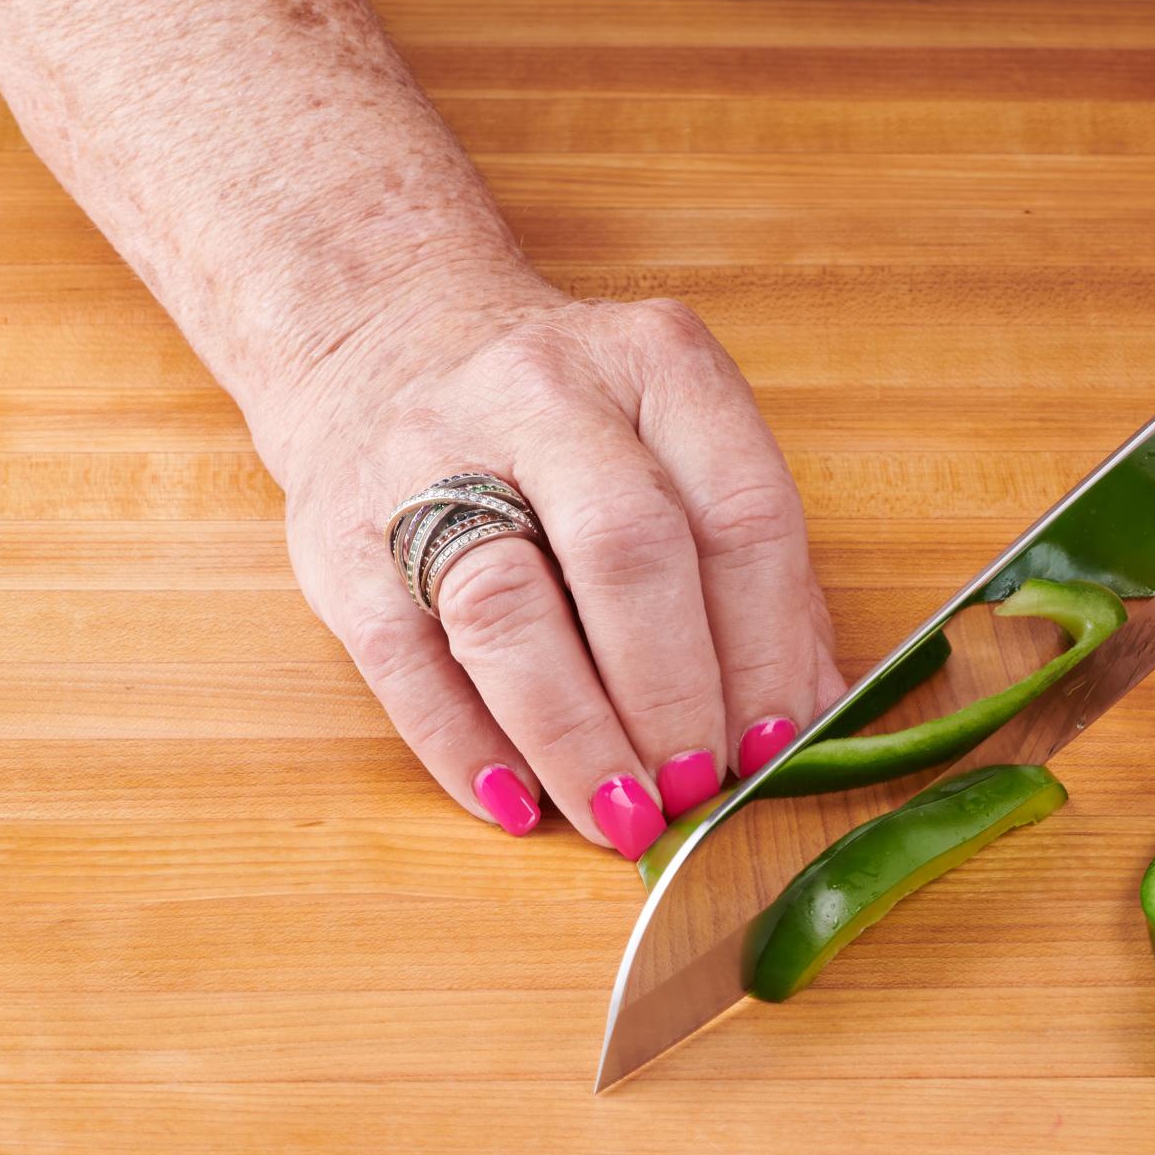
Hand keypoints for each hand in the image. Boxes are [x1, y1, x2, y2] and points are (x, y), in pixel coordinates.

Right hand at [269, 291, 845, 855]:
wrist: (383, 338)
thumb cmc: (572, 429)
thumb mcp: (681, 452)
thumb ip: (759, 577)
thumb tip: (815, 726)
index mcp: (658, 365)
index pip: (739, 513)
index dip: (766, 648)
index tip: (777, 745)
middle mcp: (543, 393)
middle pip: (629, 555)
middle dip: (675, 696)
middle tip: (698, 790)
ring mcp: (427, 457)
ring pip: (509, 611)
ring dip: (577, 736)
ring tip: (621, 816)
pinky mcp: (338, 537)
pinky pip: (406, 662)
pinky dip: (467, 747)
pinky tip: (519, 804)